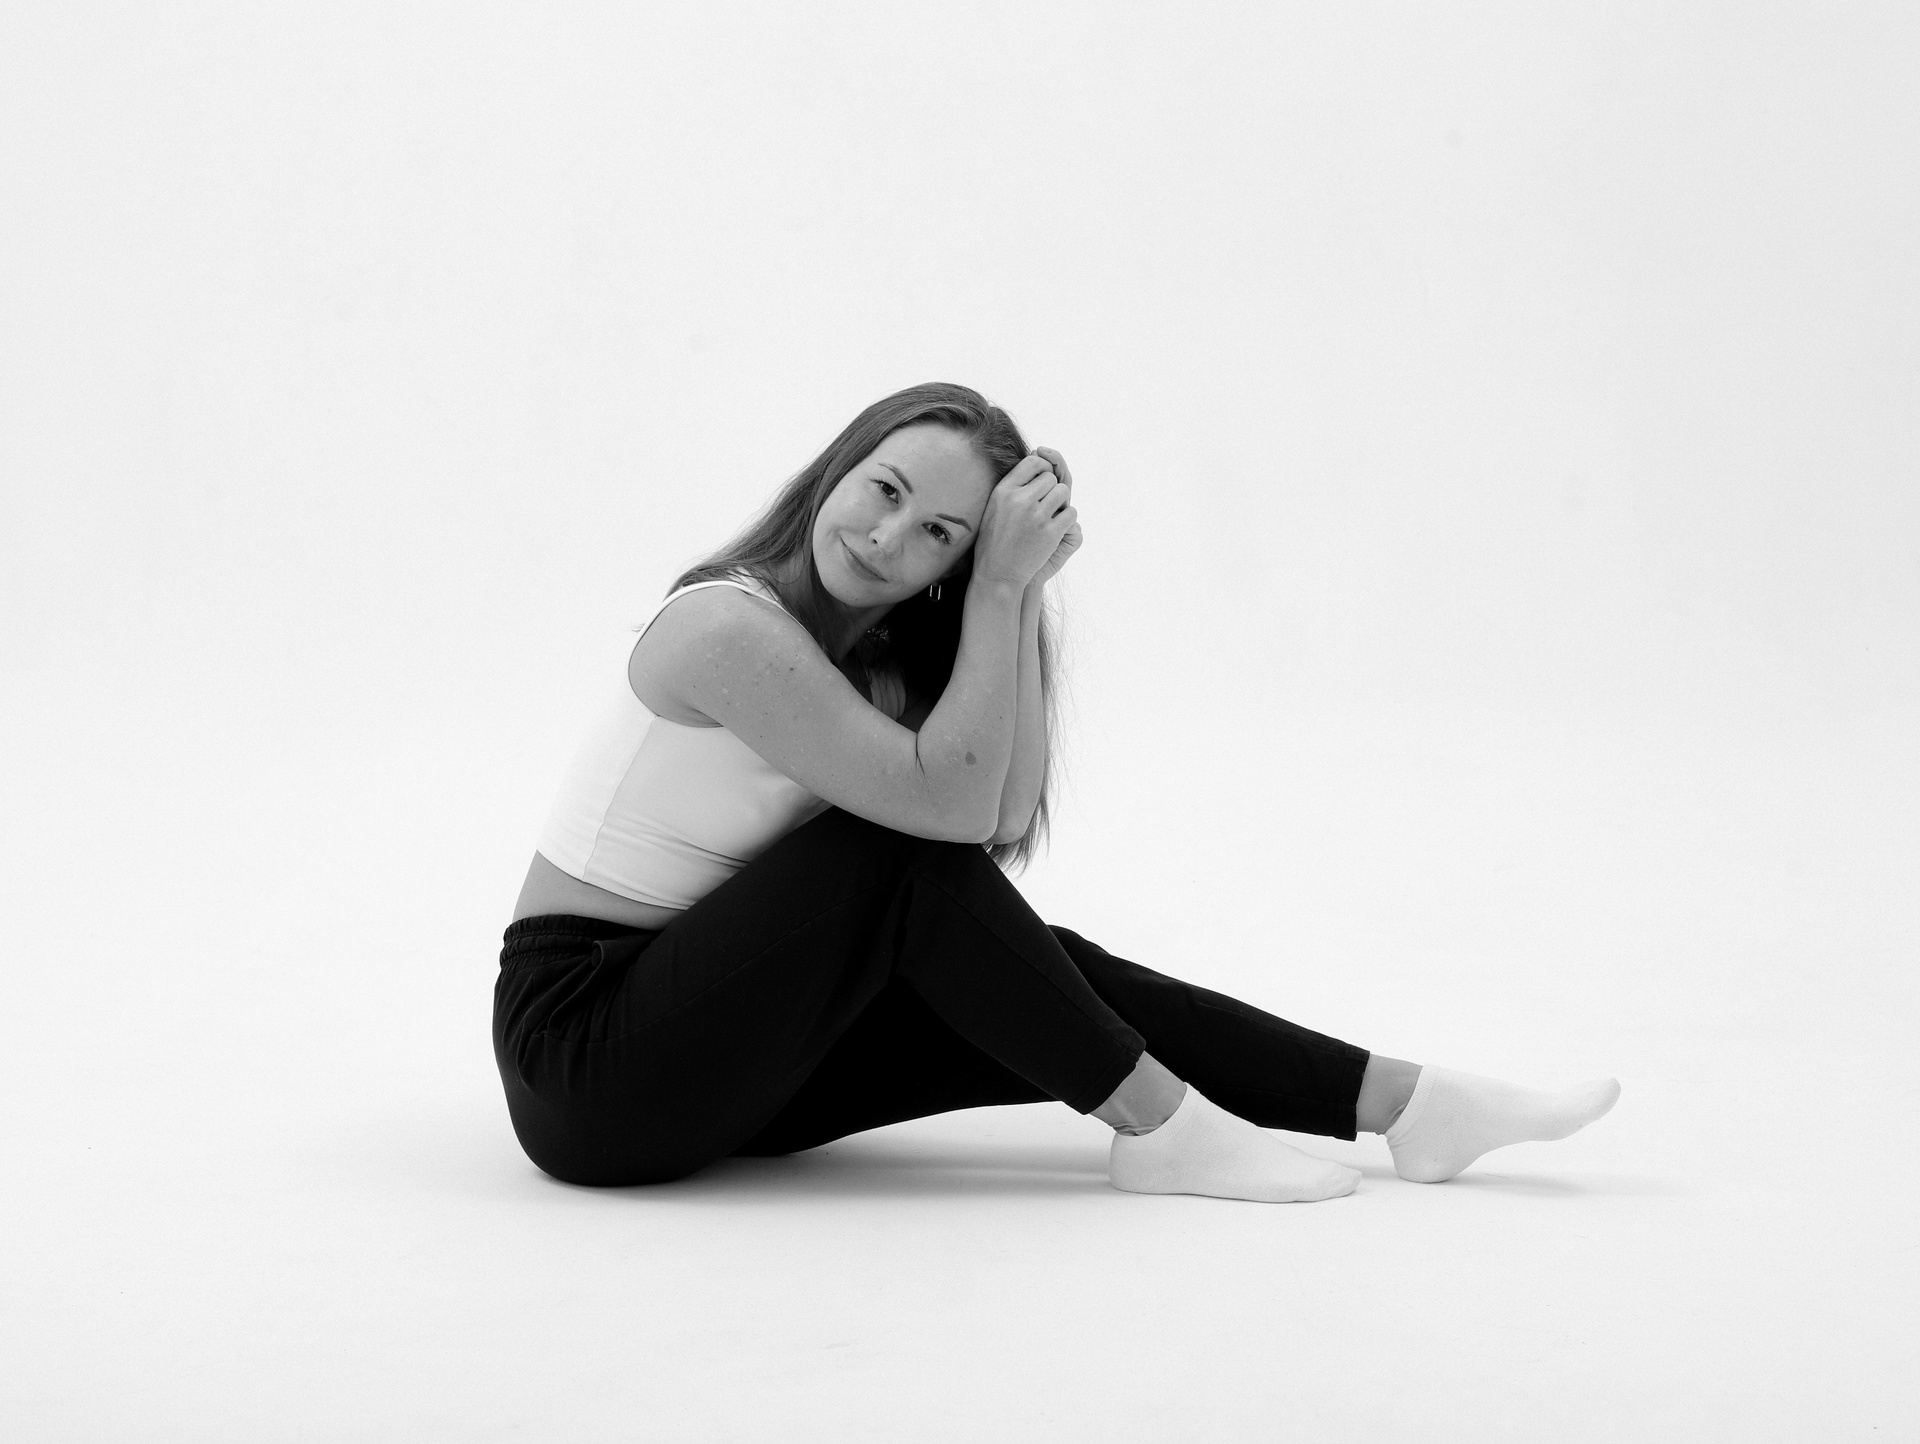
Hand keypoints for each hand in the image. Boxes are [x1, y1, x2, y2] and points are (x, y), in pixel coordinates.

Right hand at [971, 449, 1076, 588]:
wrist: (997, 574)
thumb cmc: (995, 540)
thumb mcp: (995, 507)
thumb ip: (1014, 486)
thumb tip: (1037, 459)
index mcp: (1004, 490)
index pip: (1033, 462)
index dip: (1042, 468)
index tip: (1042, 481)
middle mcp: (1020, 500)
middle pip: (1051, 478)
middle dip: (1051, 489)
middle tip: (1044, 506)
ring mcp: (1036, 516)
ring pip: (1063, 492)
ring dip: (1062, 503)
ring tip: (1050, 516)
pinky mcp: (1050, 533)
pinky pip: (1071, 513)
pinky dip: (1068, 519)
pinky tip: (1056, 528)